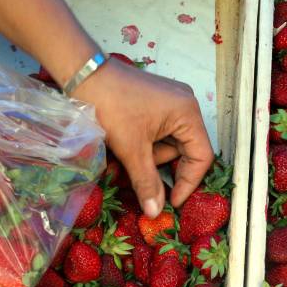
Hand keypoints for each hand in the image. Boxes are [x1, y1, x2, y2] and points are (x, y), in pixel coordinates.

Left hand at [73, 60, 213, 218]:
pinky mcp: (156, 103)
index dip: (188, 182)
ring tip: (122, 156)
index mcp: (188, 113)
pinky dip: (144, 145)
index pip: (202, 156)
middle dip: (160, 166)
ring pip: (168, 143)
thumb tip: (155, 212)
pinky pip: (158, 132)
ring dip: (148, 157)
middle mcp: (185, 106)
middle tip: (138, 177)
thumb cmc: (112, 107)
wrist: (84, 74)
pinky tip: (125, 146)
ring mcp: (170, 102)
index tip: (171, 202)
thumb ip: (147, 182)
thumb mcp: (131, 149)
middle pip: (184, 150)